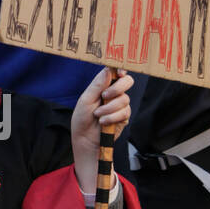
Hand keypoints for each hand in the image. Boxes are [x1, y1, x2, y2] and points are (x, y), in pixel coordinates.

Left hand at [71, 68, 132, 194]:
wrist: (85, 139)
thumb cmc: (82, 119)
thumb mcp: (86, 100)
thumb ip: (97, 85)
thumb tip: (108, 70)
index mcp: (103, 86)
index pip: (115, 72)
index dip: (120, 69)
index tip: (119, 72)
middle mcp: (114, 93)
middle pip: (127, 81)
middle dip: (117, 88)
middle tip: (105, 95)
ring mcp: (120, 105)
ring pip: (124, 99)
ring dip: (109, 108)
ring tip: (98, 115)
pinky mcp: (124, 117)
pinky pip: (124, 112)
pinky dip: (112, 117)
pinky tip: (103, 122)